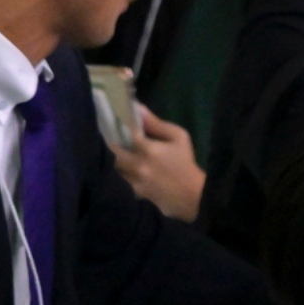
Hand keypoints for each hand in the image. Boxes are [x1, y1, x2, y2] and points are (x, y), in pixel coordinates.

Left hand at [113, 103, 206, 221]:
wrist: (192, 195)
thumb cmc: (186, 162)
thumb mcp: (179, 137)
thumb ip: (157, 124)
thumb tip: (138, 109)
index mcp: (149, 149)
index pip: (124, 133)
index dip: (117, 125)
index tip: (112, 119)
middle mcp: (138, 165)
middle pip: (113, 151)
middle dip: (111, 144)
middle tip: (111, 138)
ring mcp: (134, 180)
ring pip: (115, 167)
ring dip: (115, 159)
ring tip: (117, 153)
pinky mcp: (134, 192)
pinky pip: (122, 180)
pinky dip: (122, 173)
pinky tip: (126, 170)